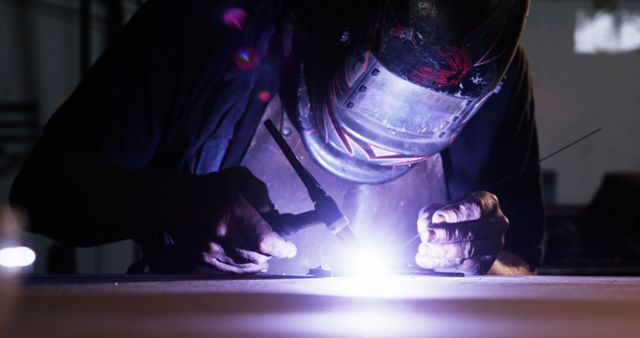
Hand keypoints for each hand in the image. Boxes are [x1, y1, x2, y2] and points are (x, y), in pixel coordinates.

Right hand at [170, 167, 296, 273]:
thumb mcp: (238, 177)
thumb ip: (260, 190)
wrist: (175, 202)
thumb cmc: (212, 189)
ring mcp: (210, 249)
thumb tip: (270, 212)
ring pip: (246, 267)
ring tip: (262, 250)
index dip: (281, 248)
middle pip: (257, 256)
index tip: (290, 248)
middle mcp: (221, 233)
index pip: (263, 239)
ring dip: (259, 261)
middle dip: (271, 253)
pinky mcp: (202, 260)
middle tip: (274, 245)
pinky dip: (245, 269)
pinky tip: (252, 261)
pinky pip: (231, 272)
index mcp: (232, 211)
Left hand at [414, 191, 508, 274]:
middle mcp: (497, 223)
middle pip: (473, 231)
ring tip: (423, 249)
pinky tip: (425, 259)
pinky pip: (463, 265)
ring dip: (442, 251)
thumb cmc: (454, 219)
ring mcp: (494, 245)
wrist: (469, 240)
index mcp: (488, 203)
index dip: (456, 213)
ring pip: (469, 250)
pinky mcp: (485, 264)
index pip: (477, 207)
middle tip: (426, 236)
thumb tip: (426, 225)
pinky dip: (440, 262)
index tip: (437, 217)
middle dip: (446, 234)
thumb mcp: (440, 209)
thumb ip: (431, 214)